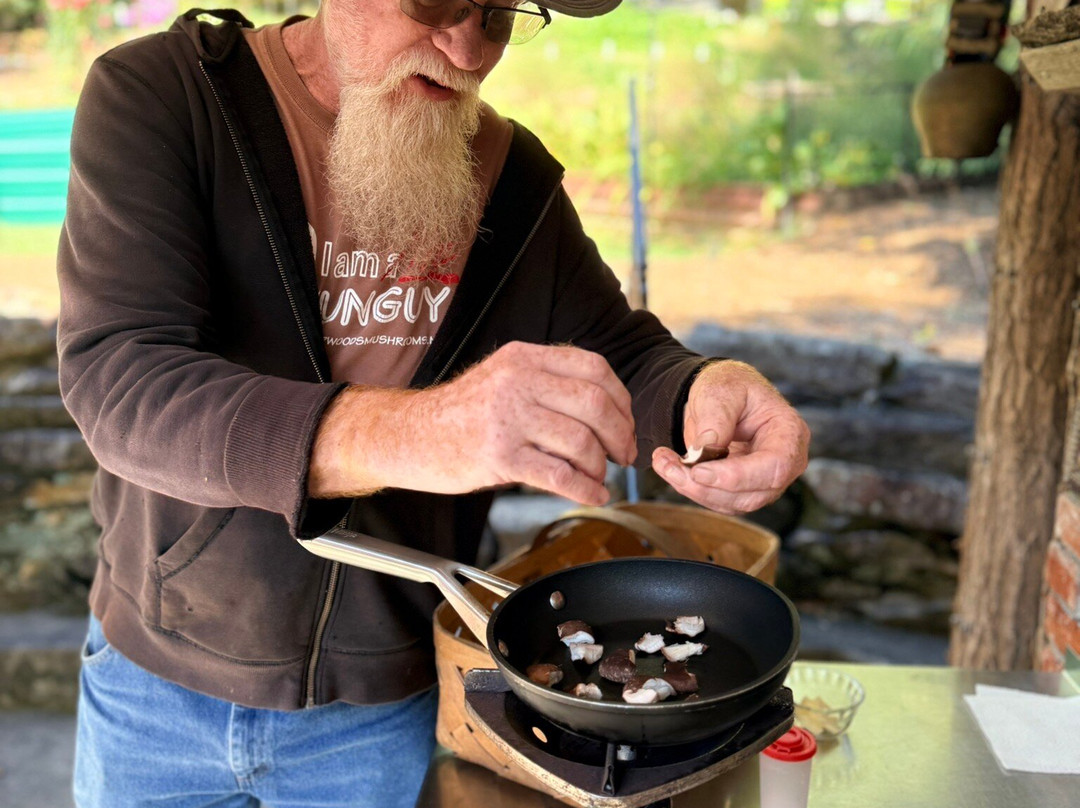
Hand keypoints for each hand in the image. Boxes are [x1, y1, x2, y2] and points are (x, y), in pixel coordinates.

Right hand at [309, 342, 635, 503]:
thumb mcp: (503, 379)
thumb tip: (606, 410)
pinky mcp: (498, 457)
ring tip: (598, 477)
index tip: (625, 423)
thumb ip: (547, 383)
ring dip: (600, 466)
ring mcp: (507, 418)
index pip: (594, 368)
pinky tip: (592, 495)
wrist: (407, 435)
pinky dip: (585, 489)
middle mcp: (517, 381)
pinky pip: (559, 475)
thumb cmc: (460, 414)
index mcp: (523, 357)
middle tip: (625, 455)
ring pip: (581, 442)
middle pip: (594, 404)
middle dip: (620, 434)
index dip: (621, 399)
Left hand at [651, 360, 808, 513]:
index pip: (775, 467)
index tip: (699, 472)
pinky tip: (671, 467)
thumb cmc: (730, 386)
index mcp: (789, 433)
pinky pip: (717, 500)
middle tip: (670, 467)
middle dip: (707, 487)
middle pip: (752, 494)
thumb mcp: (721, 388)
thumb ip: (716, 417)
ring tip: (664, 462)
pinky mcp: (742, 490)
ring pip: (731, 503)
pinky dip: (690, 488)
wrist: (721, 395)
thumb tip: (705, 451)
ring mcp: (764, 480)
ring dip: (692, 489)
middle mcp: (784, 463)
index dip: (737, 477)